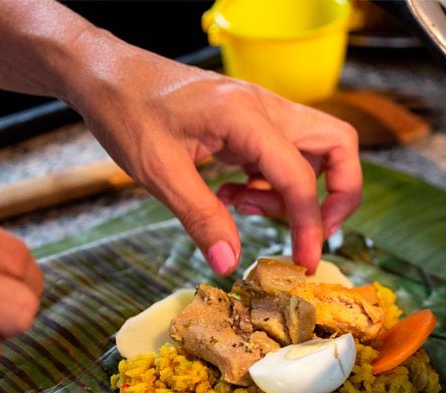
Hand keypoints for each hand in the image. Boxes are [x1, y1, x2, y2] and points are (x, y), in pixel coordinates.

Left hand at [62, 37, 361, 275]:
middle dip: (338, 195)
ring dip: (297, 190)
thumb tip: (229, 262)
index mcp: (244, 116)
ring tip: (245, 207)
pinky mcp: (252, 120)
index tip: (304, 260)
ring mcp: (262, 110)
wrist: (106, 75)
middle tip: (310, 230)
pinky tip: (233, 194)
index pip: (300, 175)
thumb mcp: (159, 173)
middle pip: (339, 145)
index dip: (309, 224)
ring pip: (317, 149)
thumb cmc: (127, 112)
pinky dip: (273, 181)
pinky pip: (286, 153)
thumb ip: (201, 218)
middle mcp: (265, 107)